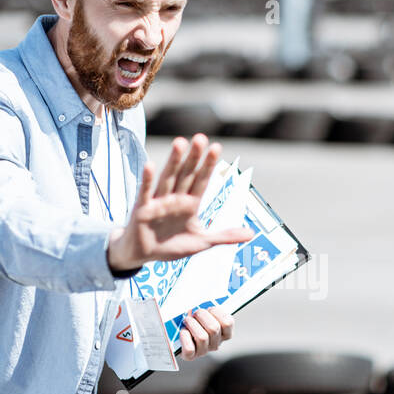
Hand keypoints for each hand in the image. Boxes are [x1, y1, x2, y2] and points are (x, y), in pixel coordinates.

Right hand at [107, 133, 254, 272]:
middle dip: (194, 157)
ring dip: (174, 161)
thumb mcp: (202, 242)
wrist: (144, 255)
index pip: (202, 180)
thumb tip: (251, 234)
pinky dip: (147, 180)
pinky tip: (150, 165)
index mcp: (190, 203)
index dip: (208, 165)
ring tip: (180, 143)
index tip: (216, 147)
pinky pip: (146, 192)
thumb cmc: (171, 246)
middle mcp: (175, 198)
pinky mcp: (142, 209)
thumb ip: (225, 236)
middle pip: (186, 174)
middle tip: (200, 138)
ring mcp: (159, 201)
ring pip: (168, 178)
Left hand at [179, 306, 233, 359]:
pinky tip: (183, 331)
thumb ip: (208, 308)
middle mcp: (216, 344)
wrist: (180, 336)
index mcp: (224, 333)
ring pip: (202, 337)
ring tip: (187, 320)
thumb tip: (201, 299)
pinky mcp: (191, 356)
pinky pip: (189, 348)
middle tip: (195, 313)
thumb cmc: (195, 321)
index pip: (228, 322)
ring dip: (192, 324)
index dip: (216, 312)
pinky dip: (184, 337)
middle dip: (201, 315)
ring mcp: (204, 351)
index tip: (209, 308)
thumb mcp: (205, 313)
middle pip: (213, 328)